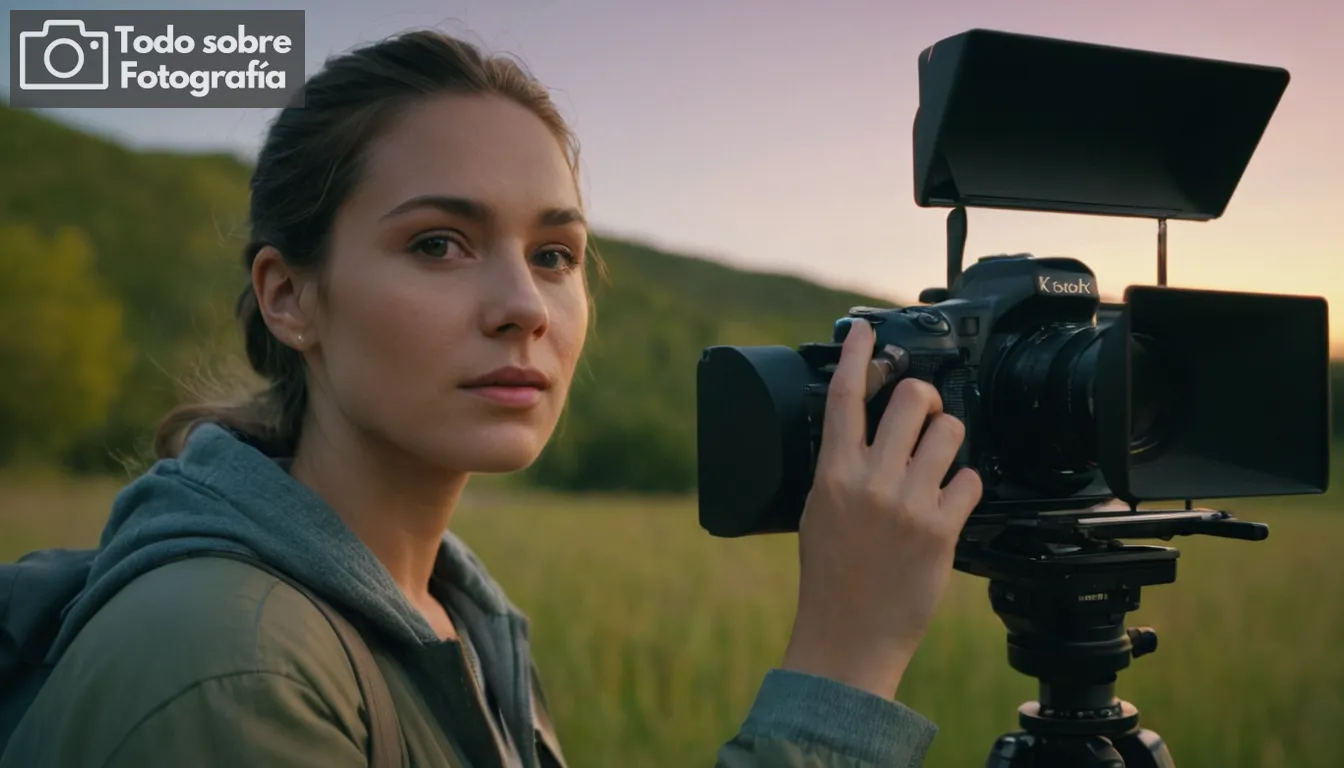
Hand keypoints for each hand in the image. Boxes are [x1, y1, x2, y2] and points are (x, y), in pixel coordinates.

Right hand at [780, 318, 982, 699]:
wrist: (847, 634)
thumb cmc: (830, 577)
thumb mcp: (817, 512)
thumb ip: (838, 469)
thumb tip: (860, 434)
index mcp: (832, 472)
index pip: (845, 397)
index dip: (858, 355)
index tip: (865, 330)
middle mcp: (869, 480)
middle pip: (913, 399)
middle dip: (926, 397)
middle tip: (926, 413)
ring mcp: (907, 502)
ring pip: (950, 431)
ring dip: (950, 439)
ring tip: (940, 462)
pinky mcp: (940, 528)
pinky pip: (970, 480)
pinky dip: (965, 486)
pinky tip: (951, 502)